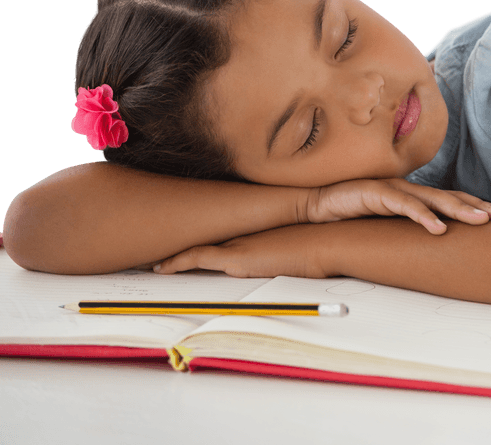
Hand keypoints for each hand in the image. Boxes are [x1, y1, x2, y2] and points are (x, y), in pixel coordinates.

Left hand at [153, 224, 329, 277]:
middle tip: (158, 244)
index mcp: (259, 228)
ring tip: (154, 258)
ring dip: (174, 254)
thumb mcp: (306, 247)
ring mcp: (239, 243)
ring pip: (195, 247)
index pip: (223, 232)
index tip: (185, 237)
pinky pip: (195, 260)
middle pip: (204, 236)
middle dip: (180, 240)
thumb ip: (294, 251)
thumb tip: (297, 259)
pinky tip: (162, 269)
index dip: (202, 234)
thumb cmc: (325, 244)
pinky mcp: (236, 258)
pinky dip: (176, 264)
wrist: (329, 241)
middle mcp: (244, 232)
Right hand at [300, 178, 490, 233]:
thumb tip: (434, 246)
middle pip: (450, 196)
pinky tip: (438, 228)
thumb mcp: (387, 224)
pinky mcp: (377, 193)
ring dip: (458, 210)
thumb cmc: (353, 215)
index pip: (451, 199)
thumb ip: (408, 229)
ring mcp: (394, 189)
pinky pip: (404, 206)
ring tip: (480, 221)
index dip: (475, 205)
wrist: (317, 205)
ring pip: (433, 199)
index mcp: (414, 196)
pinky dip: (423, 216)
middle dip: (477, 205)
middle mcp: (409, 190)